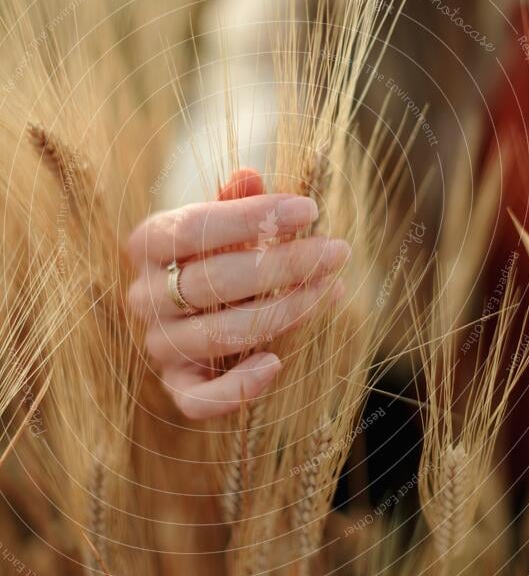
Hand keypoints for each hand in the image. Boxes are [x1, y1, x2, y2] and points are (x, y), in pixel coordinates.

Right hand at [127, 168, 348, 419]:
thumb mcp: (223, 223)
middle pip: (215, 281)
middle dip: (284, 264)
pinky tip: (277, 363)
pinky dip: (237, 387)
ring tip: (332, 291)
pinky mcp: (176, 385)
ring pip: (219, 334)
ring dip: (284, 314)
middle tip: (336, 251)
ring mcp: (159, 343)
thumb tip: (250, 176)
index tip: (309, 211)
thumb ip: (236, 204)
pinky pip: (198, 400)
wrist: (192, 311)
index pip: (195, 227)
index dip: (252, 217)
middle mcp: (145, 295)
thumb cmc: (215, 255)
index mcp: (149, 244)